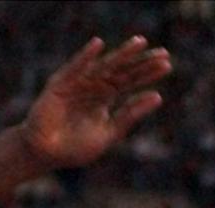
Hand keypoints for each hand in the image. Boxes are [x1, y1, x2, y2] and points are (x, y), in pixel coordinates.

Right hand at [20, 36, 171, 168]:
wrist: (47, 155)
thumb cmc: (76, 147)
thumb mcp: (110, 132)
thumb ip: (130, 115)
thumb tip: (158, 96)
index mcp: (105, 97)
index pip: (130, 81)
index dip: (147, 73)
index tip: (167, 65)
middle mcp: (93, 86)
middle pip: (121, 70)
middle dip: (141, 62)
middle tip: (163, 53)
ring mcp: (77, 83)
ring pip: (103, 66)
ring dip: (121, 55)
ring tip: (140, 44)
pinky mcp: (60, 85)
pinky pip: (74, 68)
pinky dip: (85, 57)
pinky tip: (98, 46)